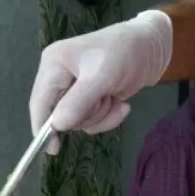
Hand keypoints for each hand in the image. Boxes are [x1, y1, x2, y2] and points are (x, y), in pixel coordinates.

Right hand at [31, 10, 172, 152]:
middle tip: (104, 99)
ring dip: (101, 115)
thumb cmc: (126, 52)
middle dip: (87, 115)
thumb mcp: (103, 76)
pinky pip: (92, 120)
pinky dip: (108, 116)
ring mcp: (75, 88)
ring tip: (115, 97)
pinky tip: (121, 102)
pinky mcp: (90, 97)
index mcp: (54, 64)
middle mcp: (60, 76)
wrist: (154, 46)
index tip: (54, 149)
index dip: (43, 127)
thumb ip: (78, 102)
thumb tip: (57, 126)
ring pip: (78, 121)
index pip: (39, 103)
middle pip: (60, 115)